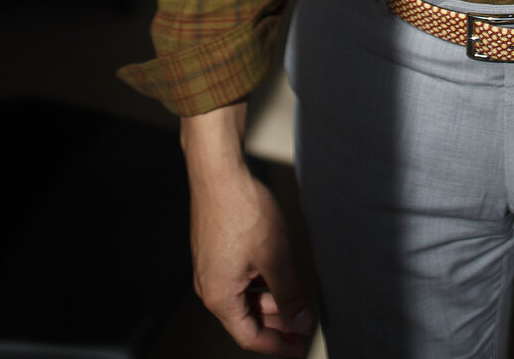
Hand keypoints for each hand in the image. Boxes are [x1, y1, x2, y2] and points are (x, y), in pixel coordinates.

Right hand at [182, 105, 313, 355]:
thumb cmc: (241, 210)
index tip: (299, 347)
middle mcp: (210, 286)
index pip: (250, 337)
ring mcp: (210, 267)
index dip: (278, 345)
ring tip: (297, 294)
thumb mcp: (274, 257)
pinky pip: (239, 277)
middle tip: (303, 322)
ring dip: (271, 298)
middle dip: (277, 321)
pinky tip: (280, 270)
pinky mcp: (215, 250)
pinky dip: (261, 280)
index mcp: (220, 297)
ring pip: (244, 295)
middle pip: (246, 317)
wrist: (219, 173)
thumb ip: (289, 295)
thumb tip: (299, 322)